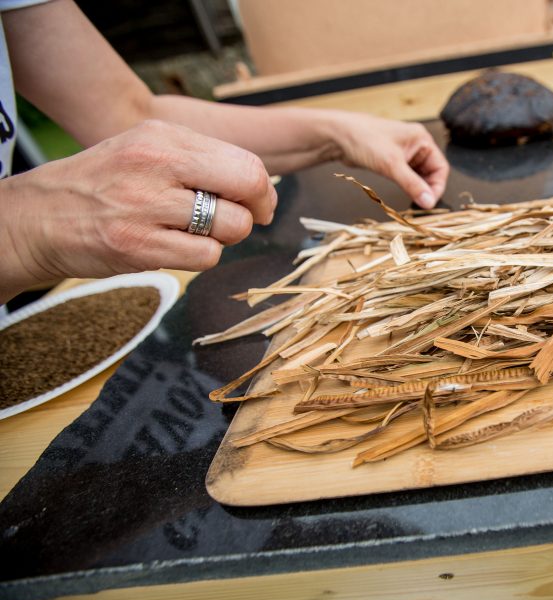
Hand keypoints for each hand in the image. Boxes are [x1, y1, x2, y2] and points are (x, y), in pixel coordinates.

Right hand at [0, 120, 276, 300]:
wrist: (37, 217)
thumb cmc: (104, 186)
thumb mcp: (146, 150)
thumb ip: (200, 161)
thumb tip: (260, 188)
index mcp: (163, 135)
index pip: (245, 160)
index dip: (262, 188)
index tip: (259, 204)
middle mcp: (157, 163)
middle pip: (248, 184)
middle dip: (257, 210)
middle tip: (243, 221)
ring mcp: (146, 204)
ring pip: (233, 226)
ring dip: (224, 237)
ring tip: (193, 233)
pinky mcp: (139, 245)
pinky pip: (207, 256)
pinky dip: (200, 258)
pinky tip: (174, 248)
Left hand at [328, 112, 448, 208]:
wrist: (338, 136)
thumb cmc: (365, 140)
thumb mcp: (392, 164)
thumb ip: (412, 185)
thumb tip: (429, 202)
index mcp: (422, 140)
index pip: (441, 167)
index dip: (437, 186)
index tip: (429, 203)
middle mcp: (416, 146)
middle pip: (432, 173)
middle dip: (427, 189)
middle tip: (421, 206)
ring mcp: (404, 154)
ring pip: (419, 176)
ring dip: (417, 189)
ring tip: (413, 202)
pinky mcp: (393, 161)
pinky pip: (406, 177)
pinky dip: (407, 187)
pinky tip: (404, 195)